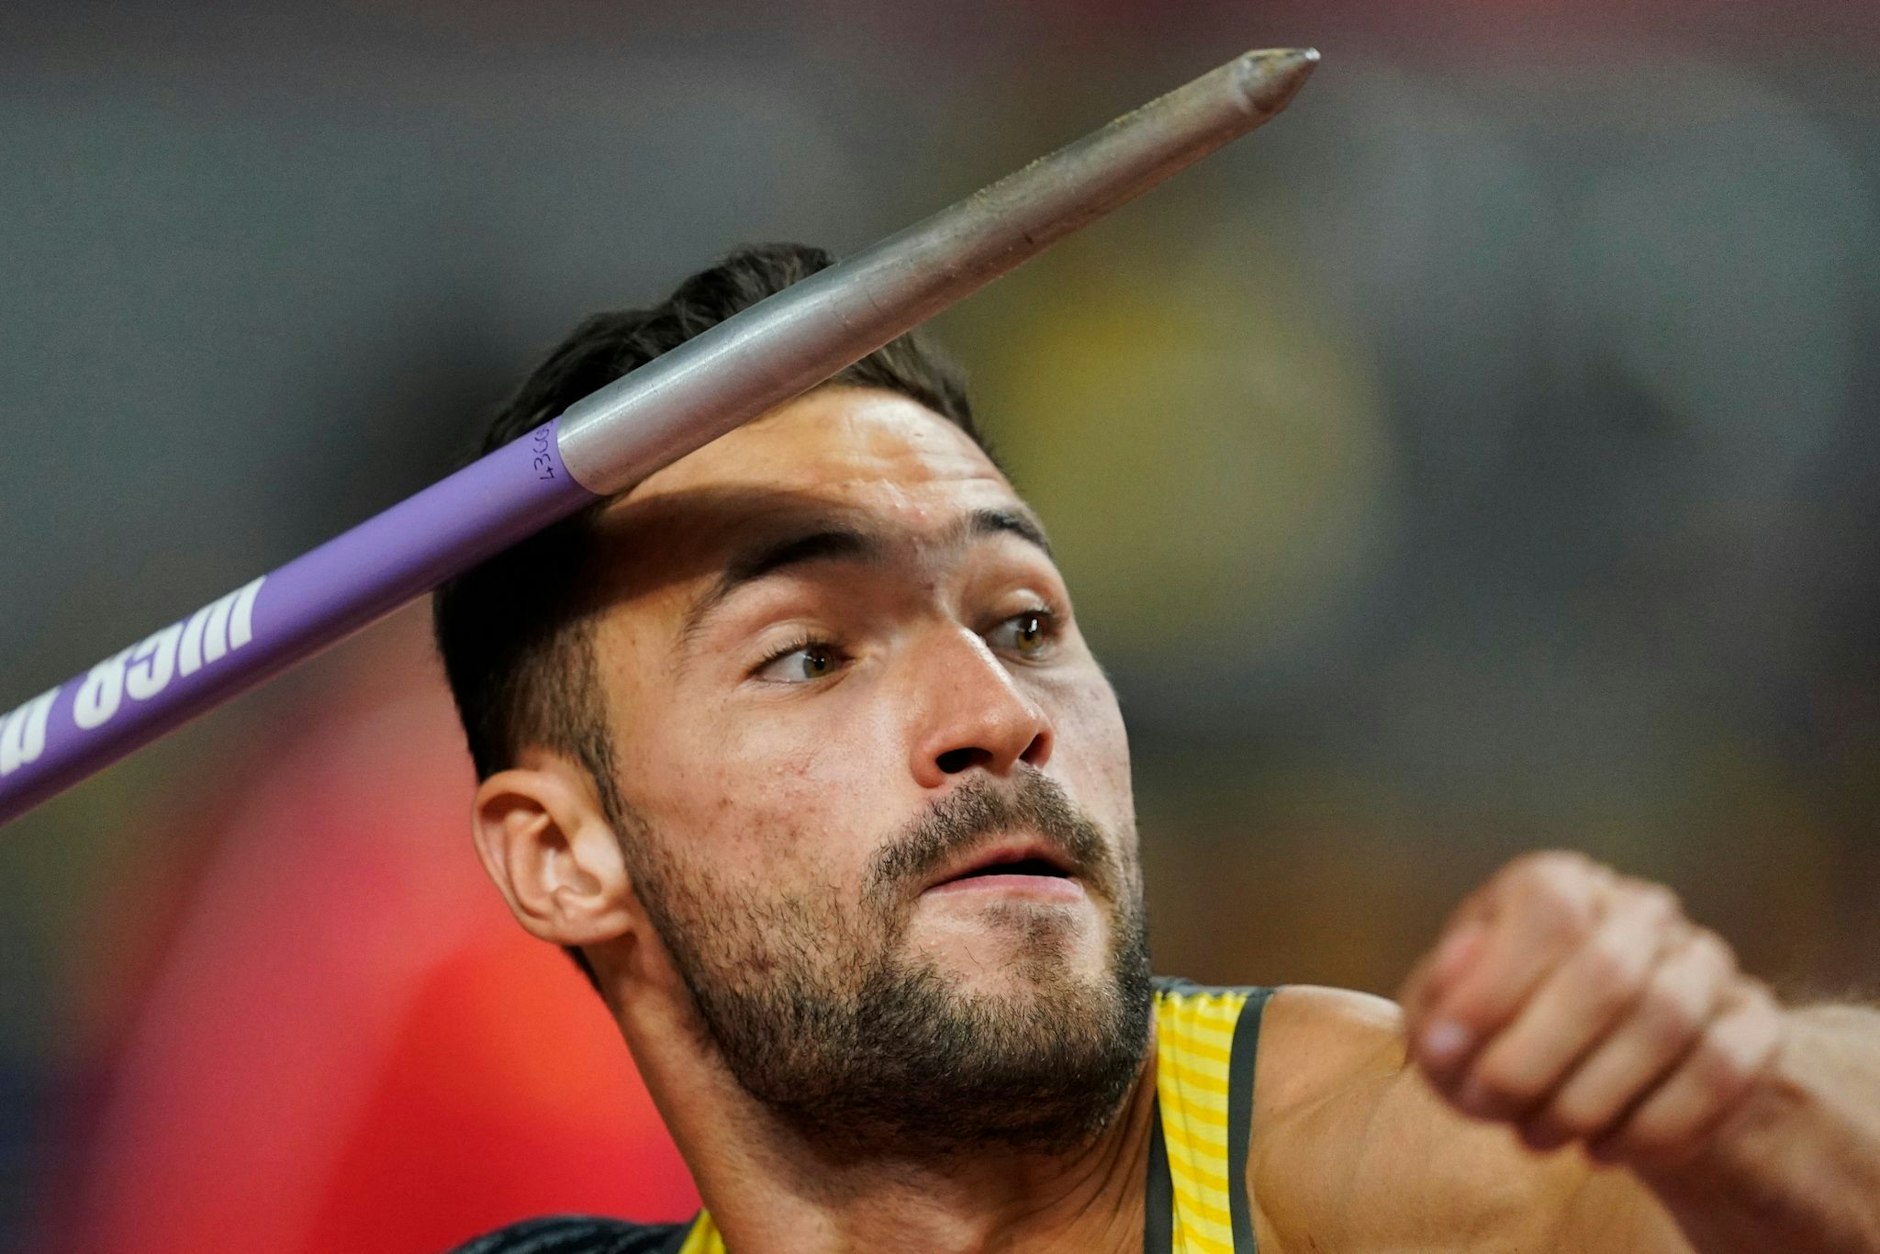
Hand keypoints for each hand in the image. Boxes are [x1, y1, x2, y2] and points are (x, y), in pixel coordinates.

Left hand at [1400, 851, 1786, 1168]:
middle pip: (1608, 972)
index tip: (1447, 1048)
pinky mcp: (1752, 1023)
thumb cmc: (1503, 1035)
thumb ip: (1437, 995)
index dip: (1496, 982)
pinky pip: (1723, 1071)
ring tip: (1537, 1134)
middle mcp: (1639, 910)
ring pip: (1668, 1022)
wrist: (1602, 1075)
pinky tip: (1601, 1148)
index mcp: (1558, 884)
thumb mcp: (1448, 1021)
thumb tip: (1458, 963)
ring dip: (1591, 1097)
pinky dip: (1655, 1124)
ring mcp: (1704, 962)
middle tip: (1492, 1105)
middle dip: (1537, 1056)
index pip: (1549, 909)